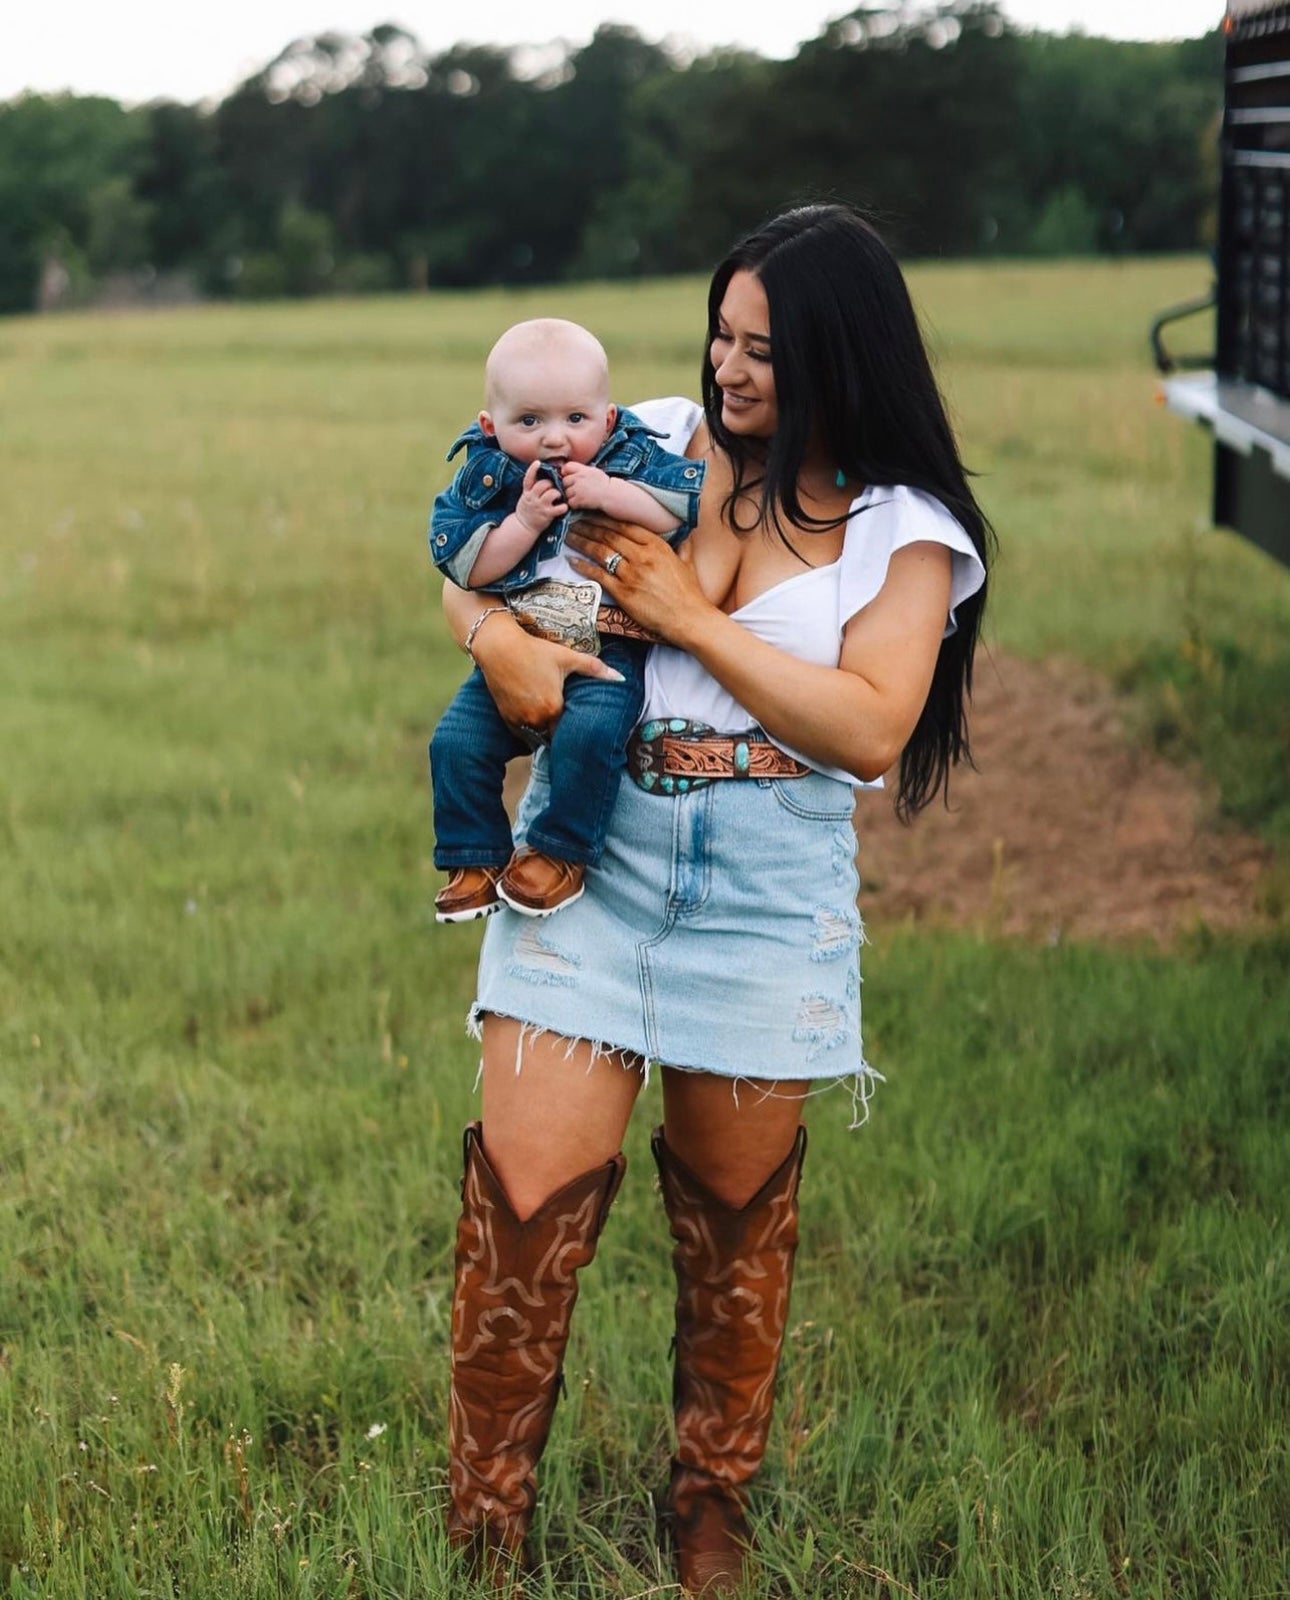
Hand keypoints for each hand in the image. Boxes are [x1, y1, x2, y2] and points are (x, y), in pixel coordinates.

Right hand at [469, 606, 625, 736]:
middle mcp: (536, 719)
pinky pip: (521, 734)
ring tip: (549, 722)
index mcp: (553, 708)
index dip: (573, 728)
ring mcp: (519, 721)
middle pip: (553, 736)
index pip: (568, 731)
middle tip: (565, 726)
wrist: (499, 647)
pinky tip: (533, 717)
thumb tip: (622, 678)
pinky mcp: (506, 719)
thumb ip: (595, 669)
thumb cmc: (535, 650)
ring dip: (543, 732)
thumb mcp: (566, 657)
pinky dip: (528, 729)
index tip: (577, 725)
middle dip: (558, 732)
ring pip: (536, 737)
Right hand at [515, 460, 566, 535]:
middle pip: (544, 484)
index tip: (538, 462)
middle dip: (551, 483)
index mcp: (527, 493)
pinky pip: (559, 508)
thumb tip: (540, 475)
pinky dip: (564, 507)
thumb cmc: (527, 510)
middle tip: (554, 487)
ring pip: (552, 493)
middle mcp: (533, 498)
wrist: (523, 526)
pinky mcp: (547, 515)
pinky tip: (563, 507)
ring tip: (558, 497)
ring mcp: (540, 507)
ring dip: (558, 493)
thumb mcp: (525, 497)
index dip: (533, 469)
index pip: (528, 478)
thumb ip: (531, 488)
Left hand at [559, 460, 611, 509]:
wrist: (611, 495)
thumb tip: (564, 469)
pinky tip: (581, 502)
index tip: (571, 477)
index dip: (566, 472)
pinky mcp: (579, 500)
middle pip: (565, 481)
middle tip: (578, 489)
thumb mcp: (593, 471)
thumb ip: (580, 469)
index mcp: (583, 470)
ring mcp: (578, 489)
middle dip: (569, 485)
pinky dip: (574, 504)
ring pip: (566, 492)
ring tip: (581, 496)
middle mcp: (579, 478)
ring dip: (571, 496)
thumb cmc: (603, 483)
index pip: (567, 467)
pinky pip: (570, 502)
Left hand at [566, 515, 711, 644]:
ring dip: (582, 542)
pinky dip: (584, 566)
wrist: (689, 619)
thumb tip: (686, 537)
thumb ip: (683, 547)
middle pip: (609, 536)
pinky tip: (573, 560)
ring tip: (569, 537)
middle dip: (588, 527)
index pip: (625, 526)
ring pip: (600, 552)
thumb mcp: (687, 563)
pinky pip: (598, 575)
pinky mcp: (623, 593)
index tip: (592, 515)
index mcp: (657, 546)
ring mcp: (631, 574)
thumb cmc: (689, 594)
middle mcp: (642, 556)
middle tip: (573, 523)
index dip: (605, 519)